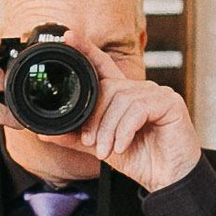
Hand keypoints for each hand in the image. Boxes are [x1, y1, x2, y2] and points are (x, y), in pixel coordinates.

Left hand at [47, 34, 203, 192]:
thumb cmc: (141, 160)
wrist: (168, 180)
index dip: (86, 50)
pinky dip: (125, 130)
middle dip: (95, 118)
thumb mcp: (102, 148)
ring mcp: (158, 93)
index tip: (68, 36)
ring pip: (121, 100)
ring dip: (109, 129)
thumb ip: (76, 138)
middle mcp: (141, 89)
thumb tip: (45, 133)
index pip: (103, 66)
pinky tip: (123, 146)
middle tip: (92, 143)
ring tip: (108, 150)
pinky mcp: (171, 103)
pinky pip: (138, 109)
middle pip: (108, 88)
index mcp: (125, 96)